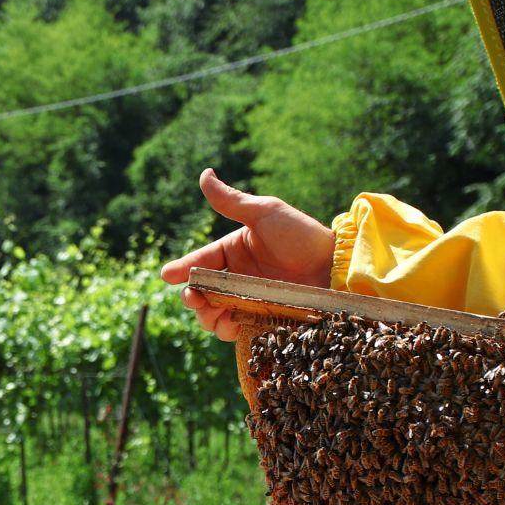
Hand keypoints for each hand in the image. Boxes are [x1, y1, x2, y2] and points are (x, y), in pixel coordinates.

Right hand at [159, 169, 336, 340]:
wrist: (337, 267)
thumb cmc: (302, 235)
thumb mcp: (265, 213)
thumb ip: (231, 201)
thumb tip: (203, 174)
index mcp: (235, 249)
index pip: (201, 260)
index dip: (183, 268)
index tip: (168, 275)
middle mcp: (239, 276)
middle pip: (202, 291)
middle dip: (192, 297)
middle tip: (193, 299)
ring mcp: (249, 299)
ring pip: (214, 312)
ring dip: (205, 316)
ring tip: (211, 315)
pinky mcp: (262, 318)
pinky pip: (235, 328)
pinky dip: (226, 329)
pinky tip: (227, 325)